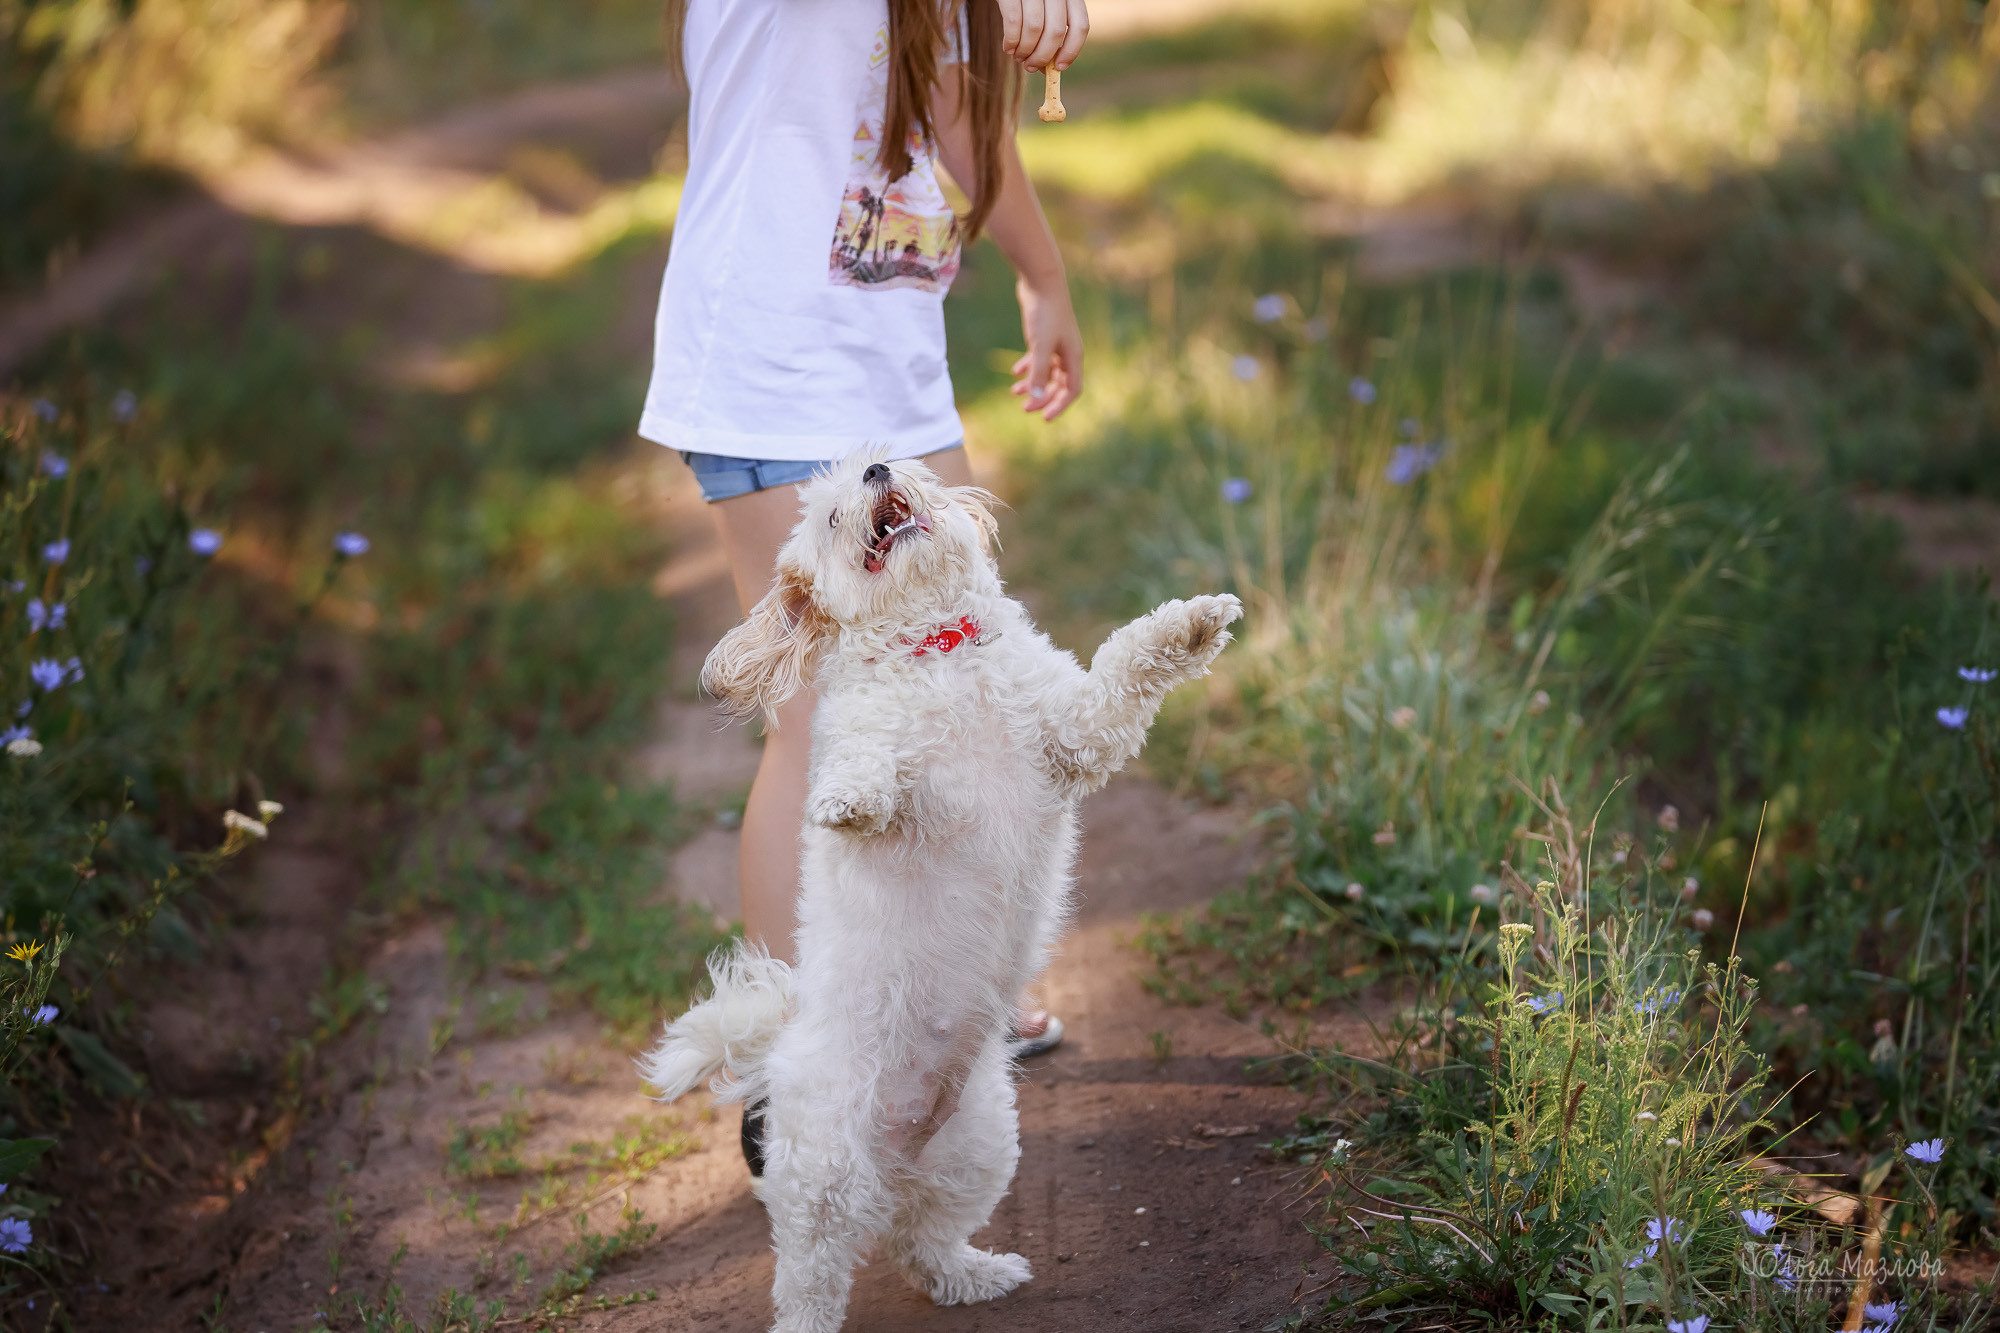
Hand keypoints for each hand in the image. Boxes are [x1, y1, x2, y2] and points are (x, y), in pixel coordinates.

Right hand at [994, 0, 1088, 71]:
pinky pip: (1014, 20)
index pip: (1080, 25)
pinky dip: (1011, 40)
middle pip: (1055, 31)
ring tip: (1018, 57)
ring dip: (1024, 50)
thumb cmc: (1027, 2)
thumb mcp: (1044, 12)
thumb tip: (1048, 70)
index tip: (1059, 67)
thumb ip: (1049, 35)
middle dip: (1042, 57)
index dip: (1072, 50)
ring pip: (1034, 28)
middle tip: (1030, 67)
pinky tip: (1008, 48)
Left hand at [1011, 275, 1082, 419]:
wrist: (1041, 281)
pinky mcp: (1045, 335)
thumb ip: (1038, 373)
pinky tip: (1014, 373)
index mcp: (1074, 357)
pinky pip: (1039, 359)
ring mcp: (1057, 344)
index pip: (1072, 390)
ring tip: (1014, 393)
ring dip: (1033, 384)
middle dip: (1043, 398)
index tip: (1043, 417)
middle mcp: (1068, 352)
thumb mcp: (1040, 346)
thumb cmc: (1045, 313)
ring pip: (1047, 372)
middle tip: (1024, 409)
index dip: (1059, 405)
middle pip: (1059, 384)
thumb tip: (1036, 399)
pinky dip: (1028, 368)